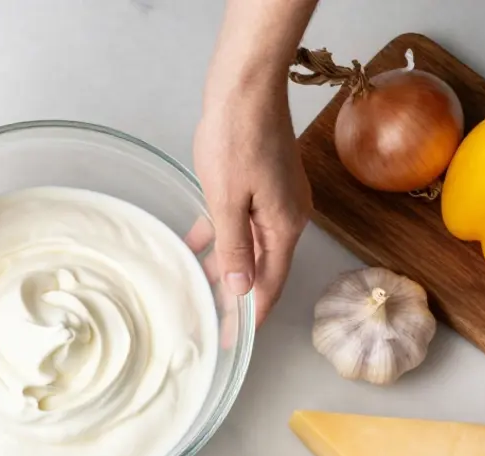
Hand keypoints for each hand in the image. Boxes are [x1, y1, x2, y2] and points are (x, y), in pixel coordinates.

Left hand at [190, 81, 311, 330]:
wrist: (247, 86)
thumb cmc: (236, 138)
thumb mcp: (227, 200)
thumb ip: (234, 247)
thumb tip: (240, 288)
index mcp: (284, 225)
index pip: (271, 282)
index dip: (252, 313)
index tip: (236, 339)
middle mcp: (287, 215)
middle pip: (263, 266)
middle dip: (238, 295)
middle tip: (215, 323)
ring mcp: (276, 196)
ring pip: (249, 243)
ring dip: (226, 264)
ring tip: (200, 288)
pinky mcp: (263, 181)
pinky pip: (243, 219)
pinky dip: (223, 234)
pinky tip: (196, 244)